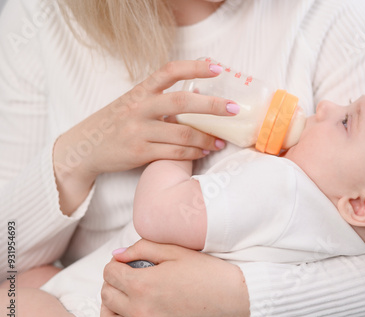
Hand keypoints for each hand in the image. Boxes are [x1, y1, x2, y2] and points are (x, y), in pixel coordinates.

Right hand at [53, 60, 236, 213]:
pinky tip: (204, 152)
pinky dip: (193, 153)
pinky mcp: (139, 152)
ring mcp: (138, 131)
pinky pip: (174, 152)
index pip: (169, 72)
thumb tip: (198, 91)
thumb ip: (160, 98)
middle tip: (233, 109)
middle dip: (212, 105)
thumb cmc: (114, 124)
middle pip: (182, 102)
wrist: (83, 149)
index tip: (217, 68)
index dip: (194, 67)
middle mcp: (139, 108)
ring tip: (222, 141)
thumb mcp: (132, 104)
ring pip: (182, 132)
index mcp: (139, 91)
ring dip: (207, 138)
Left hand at [100, 240, 250, 316]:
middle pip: (106, 294)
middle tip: (126, 274)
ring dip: (110, 304)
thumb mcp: (177, 252)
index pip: (110, 273)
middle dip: (112, 281)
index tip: (125, 262)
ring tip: (122, 295)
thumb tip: (117, 255)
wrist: (234, 302)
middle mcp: (139, 311)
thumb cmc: (209, 274)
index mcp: (143, 285)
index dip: (115, 264)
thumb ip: (143, 248)